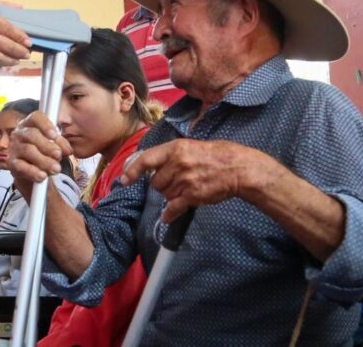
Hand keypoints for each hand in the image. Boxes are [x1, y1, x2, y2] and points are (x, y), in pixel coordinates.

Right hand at [7, 112, 70, 191]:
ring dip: (44, 160)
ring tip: (55, 168)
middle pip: (32, 134)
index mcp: (30, 124)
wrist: (33, 170)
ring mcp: (14, 148)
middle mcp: (20, 133)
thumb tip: (66, 150)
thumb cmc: (44, 152)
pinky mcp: (12, 163)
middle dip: (47, 146)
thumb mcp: (55, 146)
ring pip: (28, 150)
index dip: (45, 125)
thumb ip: (61, 145)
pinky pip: (21, 166)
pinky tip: (43, 176)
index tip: (55, 135)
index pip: (36, 117)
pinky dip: (33, 172)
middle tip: (58, 155)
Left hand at [121, 139, 271, 222]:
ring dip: (171, 195)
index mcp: (175, 148)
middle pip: (155, 182)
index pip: (146, 159)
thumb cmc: (215, 156)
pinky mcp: (193, 195)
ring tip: (187, 188)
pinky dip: (169, 214)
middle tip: (178, 181)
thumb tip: (149, 165)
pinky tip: (167, 216)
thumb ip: (170, 156)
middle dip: (162, 185)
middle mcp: (178, 163)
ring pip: (165, 194)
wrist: (237, 168)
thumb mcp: (189, 147)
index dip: (132, 170)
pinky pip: (174, 207)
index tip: (124, 179)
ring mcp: (185, 180)